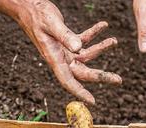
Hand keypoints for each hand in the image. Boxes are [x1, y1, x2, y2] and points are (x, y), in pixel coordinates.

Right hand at [6, 0, 121, 103]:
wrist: (27, 7)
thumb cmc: (36, 14)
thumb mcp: (52, 24)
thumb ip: (65, 36)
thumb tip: (79, 48)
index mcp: (54, 58)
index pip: (68, 80)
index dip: (80, 92)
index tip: (92, 101)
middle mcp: (60, 58)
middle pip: (83, 72)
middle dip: (101, 76)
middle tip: (118, 80)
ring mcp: (63, 50)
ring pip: (86, 56)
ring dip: (101, 49)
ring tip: (114, 41)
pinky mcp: (66, 40)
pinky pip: (83, 41)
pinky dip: (93, 36)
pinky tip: (103, 26)